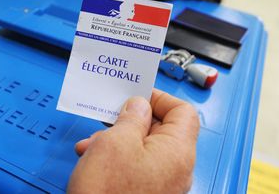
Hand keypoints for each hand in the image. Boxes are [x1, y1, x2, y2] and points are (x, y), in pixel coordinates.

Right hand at [68, 89, 199, 192]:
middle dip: (132, 120)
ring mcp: (163, 185)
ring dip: (120, 138)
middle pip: (162, 130)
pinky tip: (95, 158)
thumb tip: (139, 105)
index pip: (183, 112)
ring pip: (145, 148)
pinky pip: (137, 166)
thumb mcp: (116, 141)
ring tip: (94, 142)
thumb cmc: (107, 193)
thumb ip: (132, 117)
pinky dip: (118, 157)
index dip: (159, 98)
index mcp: (177, 152)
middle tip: (112, 115)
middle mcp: (176, 170)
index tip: (137, 94)